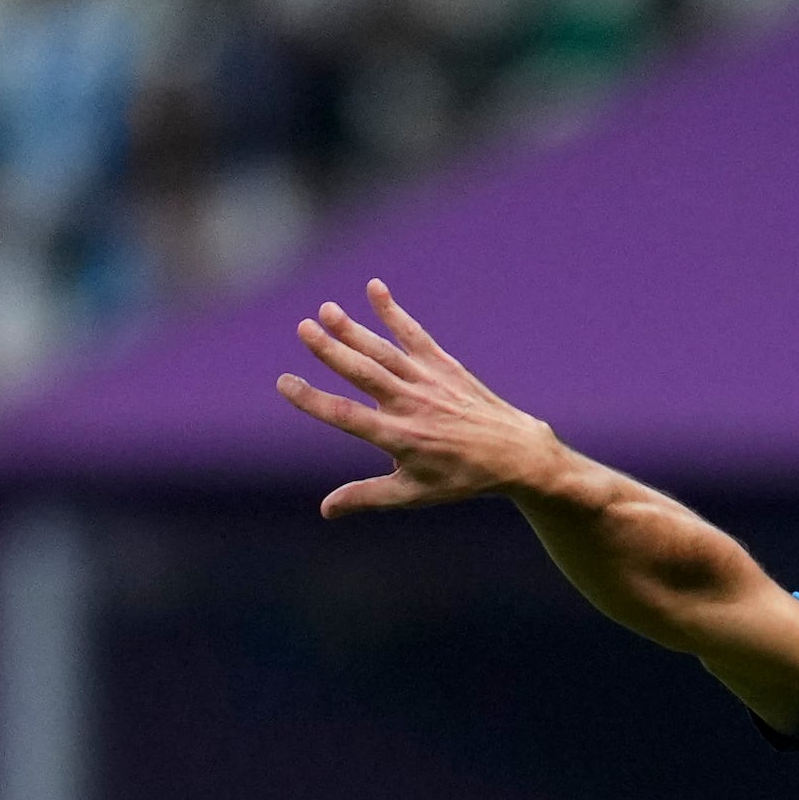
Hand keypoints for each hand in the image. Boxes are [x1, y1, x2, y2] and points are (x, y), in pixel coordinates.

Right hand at [274, 279, 561, 518]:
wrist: (514, 455)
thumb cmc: (461, 478)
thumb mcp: (413, 494)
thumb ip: (367, 496)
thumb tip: (326, 510)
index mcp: (400, 438)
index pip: (347, 417)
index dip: (313, 400)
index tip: (284, 382)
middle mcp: (412, 406)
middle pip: (364, 373)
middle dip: (332, 350)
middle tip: (302, 328)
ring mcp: (429, 382)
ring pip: (384, 351)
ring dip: (354, 329)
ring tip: (326, 310)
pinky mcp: (445, 366)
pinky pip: (416, 335)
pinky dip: (394, 312)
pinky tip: (375, 289)